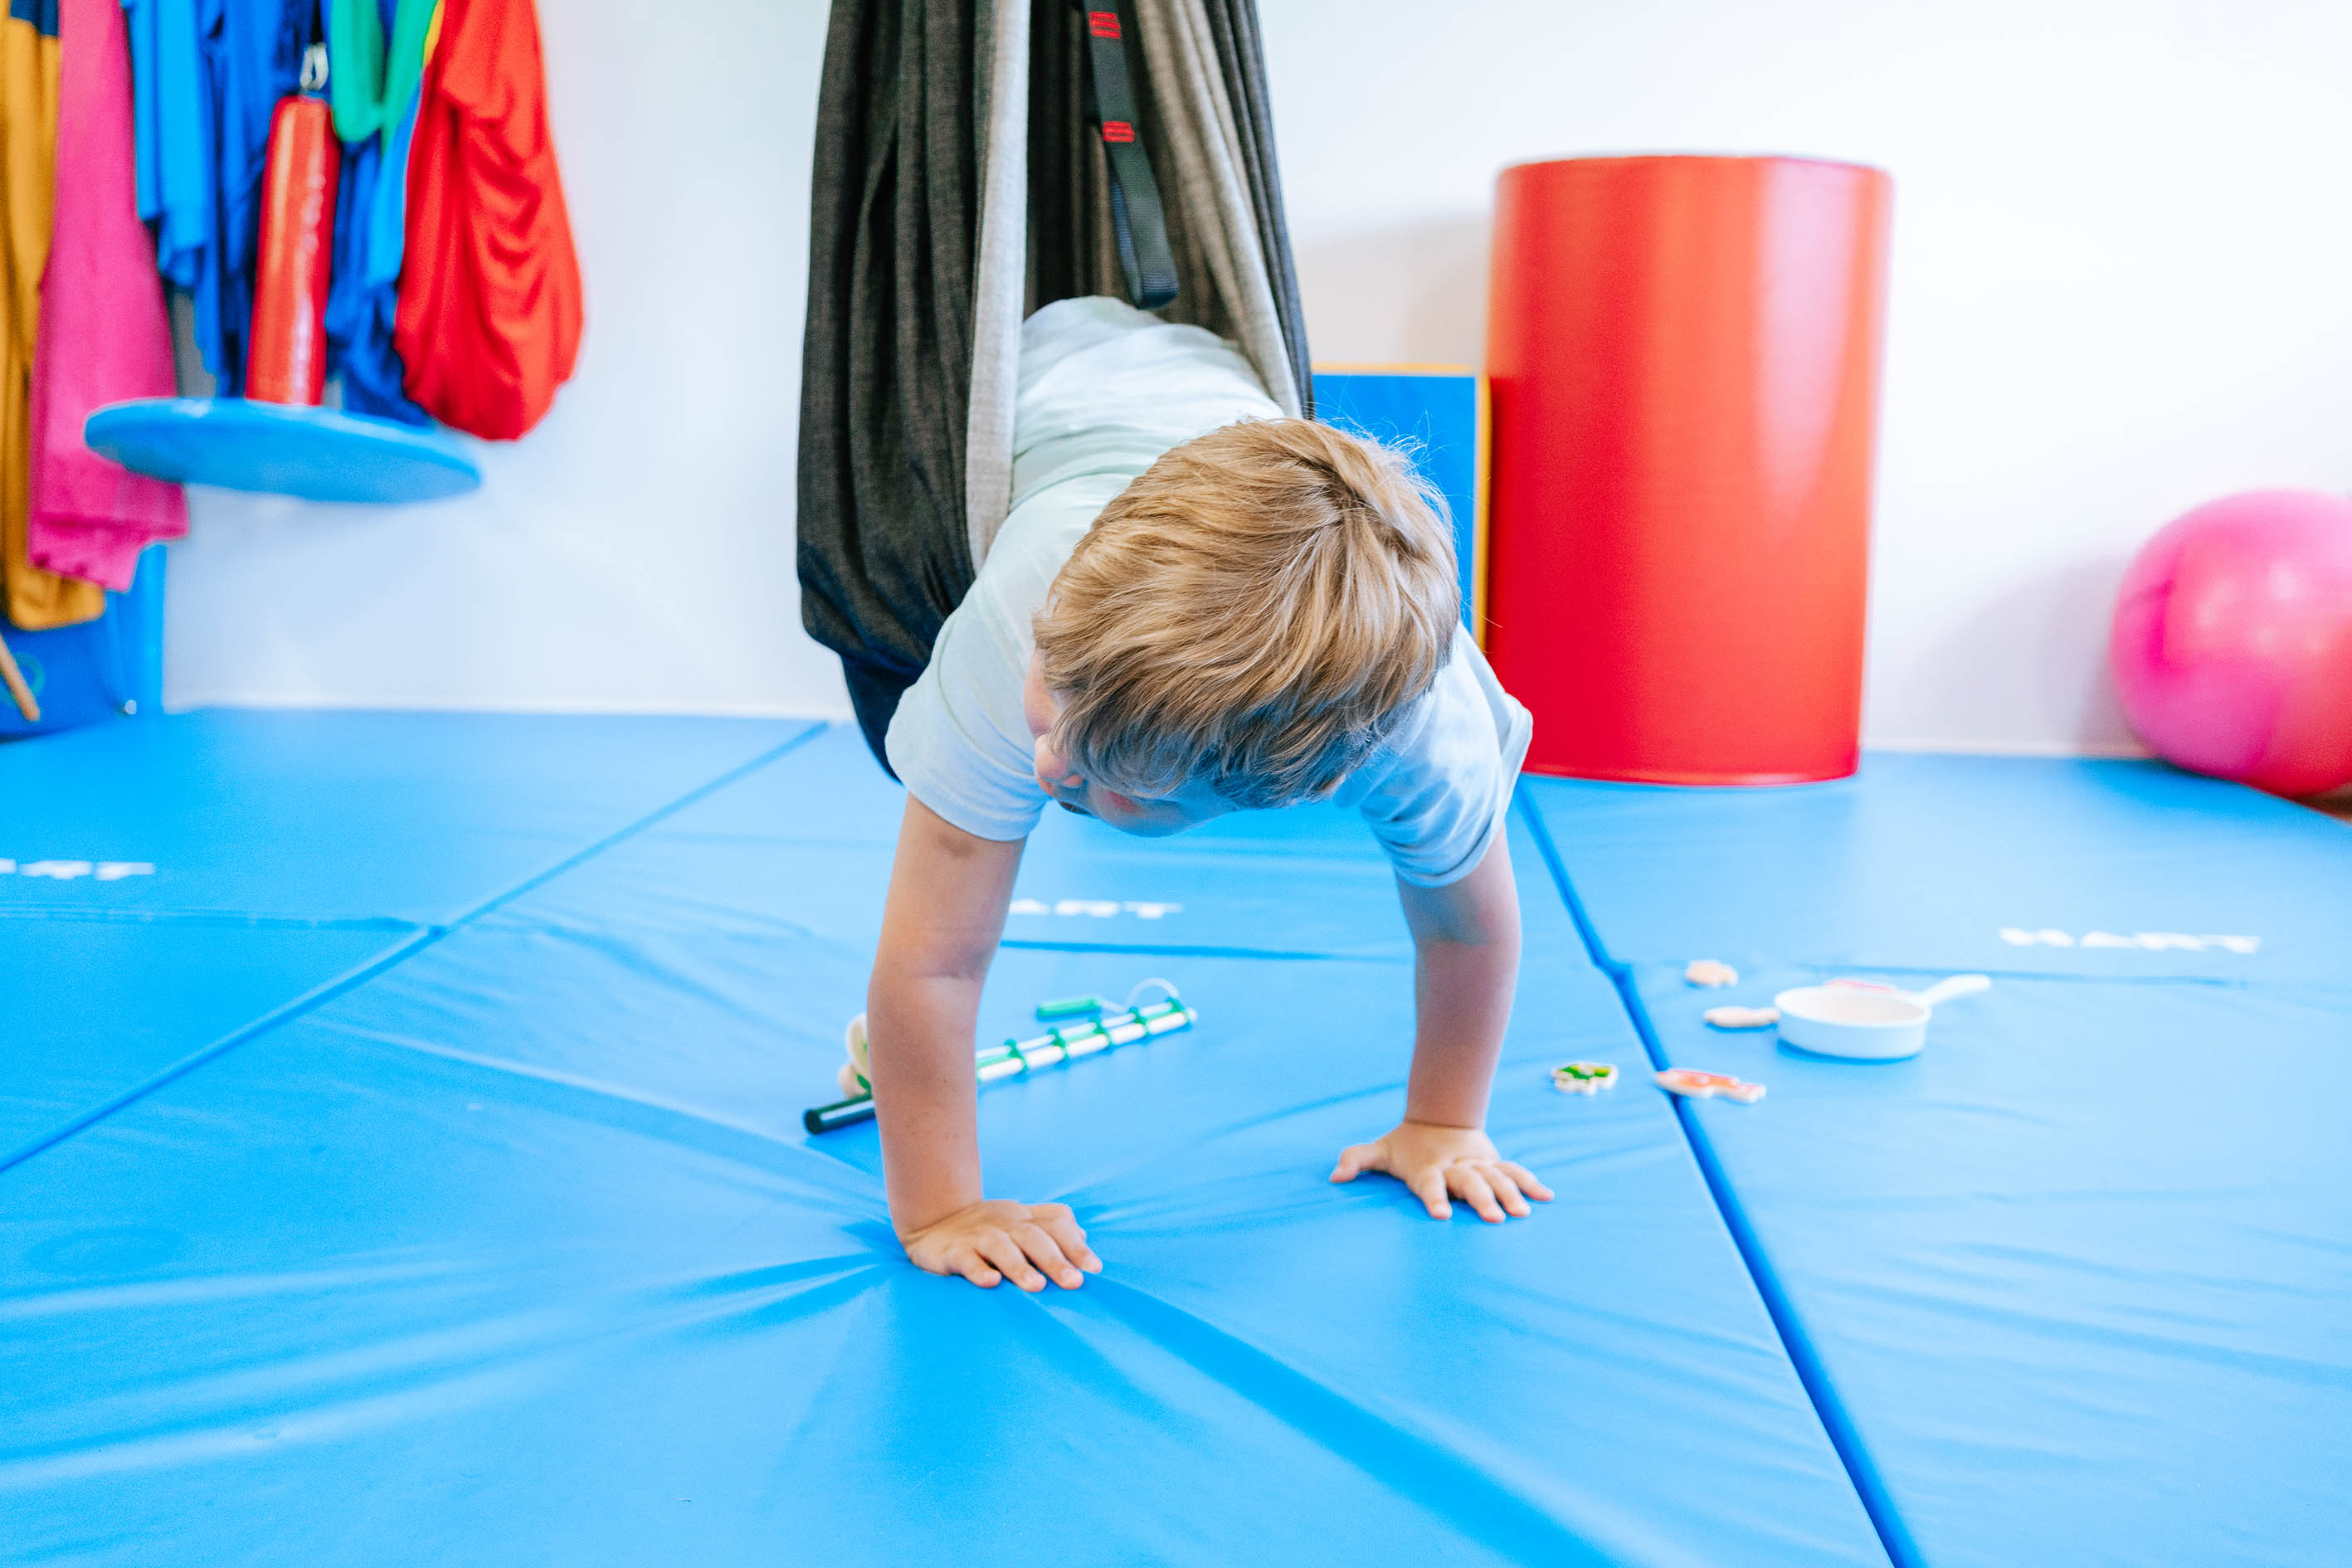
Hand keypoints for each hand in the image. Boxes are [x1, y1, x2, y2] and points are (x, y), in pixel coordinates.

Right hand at [898, 1199, 1101, 1290]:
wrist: (931, 1223)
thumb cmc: (985, 1229)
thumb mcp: (1018, 1222)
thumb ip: (1049, 1224)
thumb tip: (1084, 1236)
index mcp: (1023, 1219)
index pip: (1055, 1225)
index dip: (1076, 1245)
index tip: (1095, 1269)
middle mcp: (1004, 1225)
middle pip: (1033, 1237)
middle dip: (1055, 1259)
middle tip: (1074, 1282)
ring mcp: (978, 1236)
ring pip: (1001, 1247)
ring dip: (1019, 1266)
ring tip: (1036, 1286)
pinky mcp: (953, 1251)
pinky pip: (966, 1259)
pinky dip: (978, 1269)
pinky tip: (990, 1282)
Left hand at [1330, 1121, 1553, 1222]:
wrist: (1439, 1118)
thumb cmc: (1406, 1146)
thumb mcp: (1380, 1151)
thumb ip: (1356, 1160)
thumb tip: (1334, 1176)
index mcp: (1427, 1166)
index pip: (1429, 1183)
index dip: (1434, 1198)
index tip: (1441, 1216)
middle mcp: (1455, 1166)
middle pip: (1469, 1183)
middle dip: (1482, 1200)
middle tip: (1493, 1219)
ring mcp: (1477, 1164)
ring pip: (1496, 1177)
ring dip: (1510, 1194)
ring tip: (1523, 1213)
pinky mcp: (1493, 1163)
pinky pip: (1514, 1171)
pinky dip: (1530, 1182)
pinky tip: (1547, 1198)